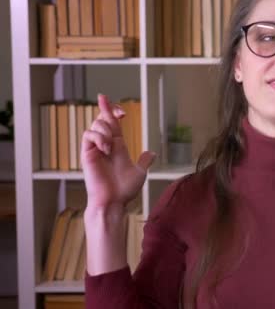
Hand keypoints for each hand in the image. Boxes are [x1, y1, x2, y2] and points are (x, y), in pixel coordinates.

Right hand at [81, 94, 155, 209]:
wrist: (113, 200)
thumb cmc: (124, 189)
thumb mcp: (139, 172)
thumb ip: (144, 161)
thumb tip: (152, 153)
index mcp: (117, 145)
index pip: (112, 123)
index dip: (113, 111)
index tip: (122, 111)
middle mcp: (105, 144)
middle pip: (102, 118)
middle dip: (108, 109)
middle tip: (122, 114)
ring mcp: (95, 148)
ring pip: (95, 125)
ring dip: (105, 130)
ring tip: (111, 146)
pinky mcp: (87, 153)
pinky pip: (88, 135)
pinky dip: (98, 137)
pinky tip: (106, 148)